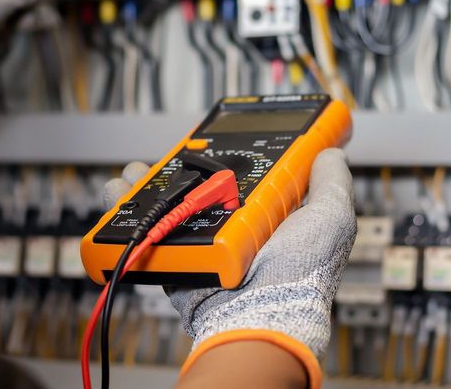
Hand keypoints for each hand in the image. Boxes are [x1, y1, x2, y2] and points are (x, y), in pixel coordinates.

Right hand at [103, 149, 355, 387]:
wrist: (262, 313)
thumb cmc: (301, 274)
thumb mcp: (331, 220)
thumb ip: (331, 184)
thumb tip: (330, 154)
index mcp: (267, 217)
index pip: (245, 176)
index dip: (231, 155)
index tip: (218, 137)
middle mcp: (233, 229)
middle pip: (199, 186)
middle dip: (180, 166)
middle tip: (173, 151)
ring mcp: (203, 244)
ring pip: (168, 206)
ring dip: (147, 184)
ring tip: (136, 170)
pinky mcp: (179, 259)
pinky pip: (148, 233)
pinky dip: (127, 214)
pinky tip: (119, 192)